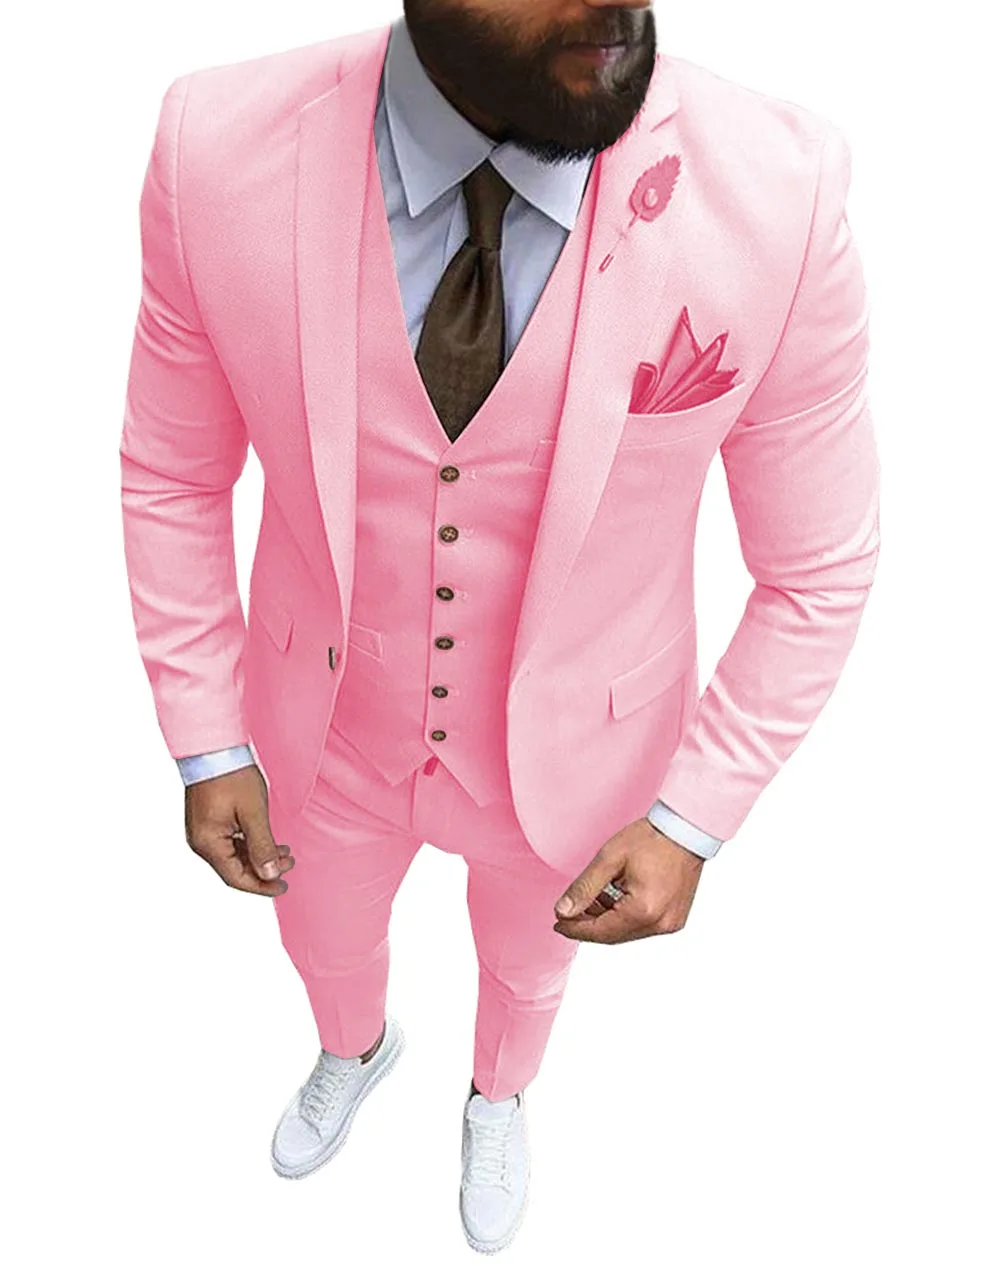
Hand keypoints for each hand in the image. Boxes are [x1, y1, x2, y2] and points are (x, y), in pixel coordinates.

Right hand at [184, 763, 294, 896]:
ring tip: (284, 852)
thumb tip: (270, 875)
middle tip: (290, 862)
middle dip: (264, 869)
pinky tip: (267, 841)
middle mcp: (200, 842)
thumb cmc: (232, 776)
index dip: (261, 886)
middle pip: (234, 868)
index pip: (236, 878)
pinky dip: (248, 845)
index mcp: (208, 843)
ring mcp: (202, 832)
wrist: (213, 748)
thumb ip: (262, 846)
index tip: (283, 886)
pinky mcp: (206, 822)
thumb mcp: (254, 813)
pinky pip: (228, 843)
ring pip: (233, 856)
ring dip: (258, 856)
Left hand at [552, 817, 703, 943]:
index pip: (600, 931)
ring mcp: (670, 923)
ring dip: (606, 921)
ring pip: (627, 932)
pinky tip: (611, 900)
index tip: (558, 923)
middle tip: (568, 913)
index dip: (575, 929)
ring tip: (589, 901)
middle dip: (589, 925)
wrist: (686, 830)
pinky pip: (642, 925)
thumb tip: (563, 911)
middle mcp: (660, 924)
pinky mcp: (675, 918)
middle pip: (614, 936)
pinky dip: (623, 917)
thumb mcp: (609, 858)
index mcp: (643, 911)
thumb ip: (584, 888)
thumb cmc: (652, 839)